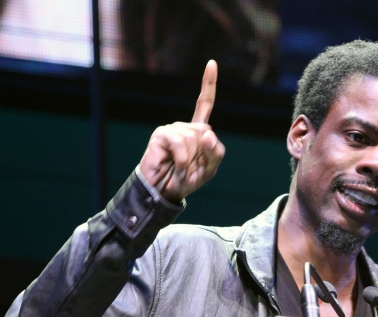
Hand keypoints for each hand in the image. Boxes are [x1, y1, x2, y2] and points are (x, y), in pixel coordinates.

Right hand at [139, 60, 224, 203]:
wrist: (164, 192)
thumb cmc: (186, 180)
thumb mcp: (209, 169)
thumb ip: (216, 152)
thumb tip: (208, 133)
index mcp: (197, 131)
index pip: (204, 104)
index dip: (208, 84)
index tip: (211, 63)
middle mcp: (184, 126)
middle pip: (207, 132)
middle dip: (203, 154)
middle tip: (191, 167)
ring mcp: (172, 128)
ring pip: (195, 138)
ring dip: (191, 159)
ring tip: (181, 168)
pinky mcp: (161, 134)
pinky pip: (181, 143)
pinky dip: (182, 160)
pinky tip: (175, 166)